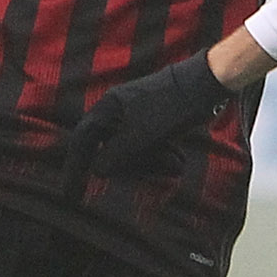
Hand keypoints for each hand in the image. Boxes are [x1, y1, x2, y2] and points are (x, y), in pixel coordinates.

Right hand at [63, 53, 233, 203]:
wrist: (205, 83)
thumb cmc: (171, 106)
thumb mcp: (141, 135)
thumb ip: (116, 154)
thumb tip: (97, 171)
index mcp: (108, 107)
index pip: (83, 141)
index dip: (75, 167)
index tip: (71, 193)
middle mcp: (117, 109)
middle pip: (108, 147)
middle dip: (130, 167)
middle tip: (147, 176)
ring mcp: (136, 114)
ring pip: (132, 149)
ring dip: (150, 163)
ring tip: (174, 163)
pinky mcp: (154, 119)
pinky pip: (148, 145)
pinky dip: (159, 155)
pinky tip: (178, 159)